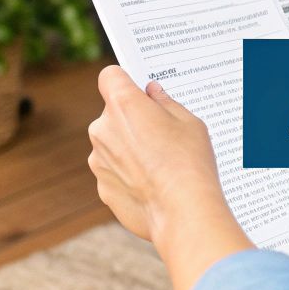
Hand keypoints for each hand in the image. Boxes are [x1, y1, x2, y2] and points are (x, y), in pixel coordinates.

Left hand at [88, 65, 253, 289]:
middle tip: (160, 134)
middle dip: (131, 119)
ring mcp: (98, 160)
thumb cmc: (190, 163)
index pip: (110, 76)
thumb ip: (165, 103)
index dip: (125, 81)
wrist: (183, 213)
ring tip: (159, 164)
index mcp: (123, 104)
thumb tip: (152, 93)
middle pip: (112, 113)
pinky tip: (152, 185)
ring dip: (127, 148)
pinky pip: (113, 171)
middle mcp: (102, 129)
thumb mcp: (189, 122)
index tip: (140, 91)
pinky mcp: (102, 187)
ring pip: (111, 144)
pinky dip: (127, 175)